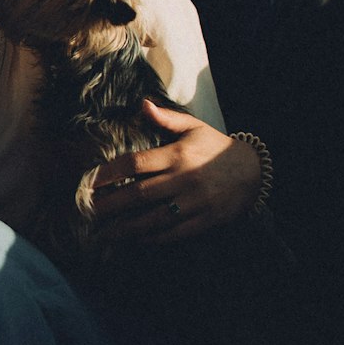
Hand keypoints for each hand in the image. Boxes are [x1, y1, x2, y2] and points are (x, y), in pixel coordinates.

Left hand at [90, 101, 261, 244]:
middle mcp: (184, 179)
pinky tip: (136, 240)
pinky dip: (153, 238)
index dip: (110, 174)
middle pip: (139, 194)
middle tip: (88, 212)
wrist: (254, 172)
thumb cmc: (217, 147)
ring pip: (154, 218)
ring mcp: (194, 202)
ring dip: (127, 228)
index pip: (136, 164)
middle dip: (111, 205)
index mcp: (177, 155)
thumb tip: (142, 104)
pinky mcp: (205, 220)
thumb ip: (167, 118)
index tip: (90, 182)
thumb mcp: (194, 127)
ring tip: (106, 234)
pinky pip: (174, 233)